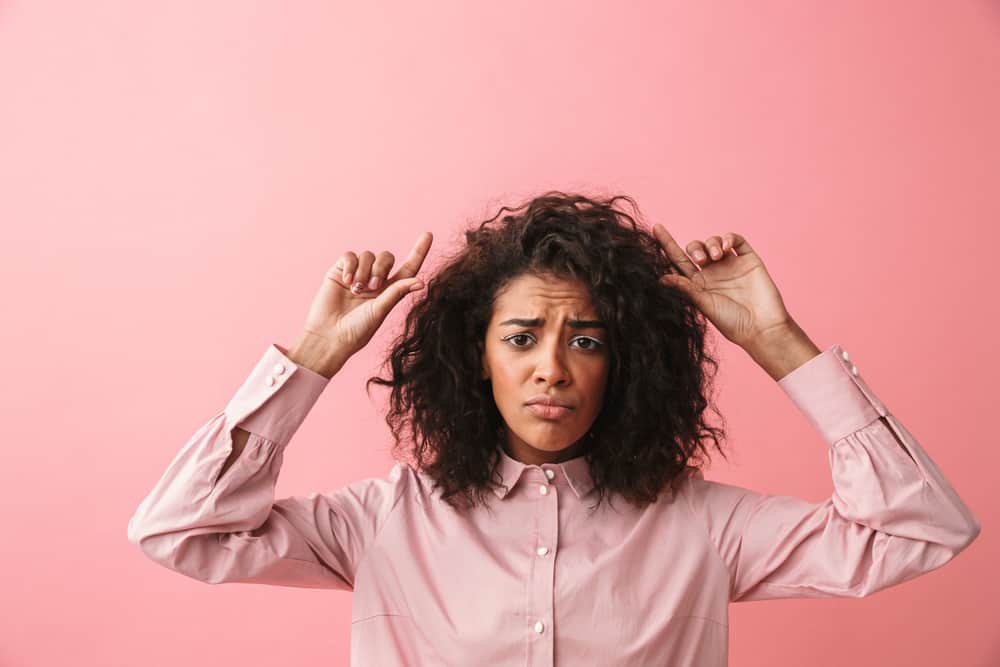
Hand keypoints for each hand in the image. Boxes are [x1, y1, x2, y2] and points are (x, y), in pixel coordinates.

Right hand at [299, 231, 432, 358]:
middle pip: (387, 258)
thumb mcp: (381, 310)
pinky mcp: (339, 272)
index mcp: (390, 291)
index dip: (418, 251)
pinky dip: (350, 266)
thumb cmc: (357, 330)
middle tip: (373, 287)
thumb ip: (397, 292)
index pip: (408, 267)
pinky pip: (349, 256)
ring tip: (356, 290)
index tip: (428, 235)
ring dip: (364, 270)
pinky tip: (346, 281)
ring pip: (368, 255)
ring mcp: (357, 275)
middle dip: (382, 267)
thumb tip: (421, 282)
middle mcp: (375, 281)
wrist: (329, 336)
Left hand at [652, 225, 792, 349]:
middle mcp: (712, 273)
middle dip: (694, 248)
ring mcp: (730, 265)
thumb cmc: (732, 322)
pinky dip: (728, 237)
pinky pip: (736, 240)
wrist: (762, 327)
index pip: (678, 261)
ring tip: (716, 256)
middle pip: (695, 249)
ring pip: (714, 242)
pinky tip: (726, 246)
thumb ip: (686, 289)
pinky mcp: (748, 260)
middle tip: (700, 259)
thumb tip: (661, 278)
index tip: (656, 228)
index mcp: (697, 284)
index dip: (667, 244)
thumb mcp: (704, 304)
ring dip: (711, 243)